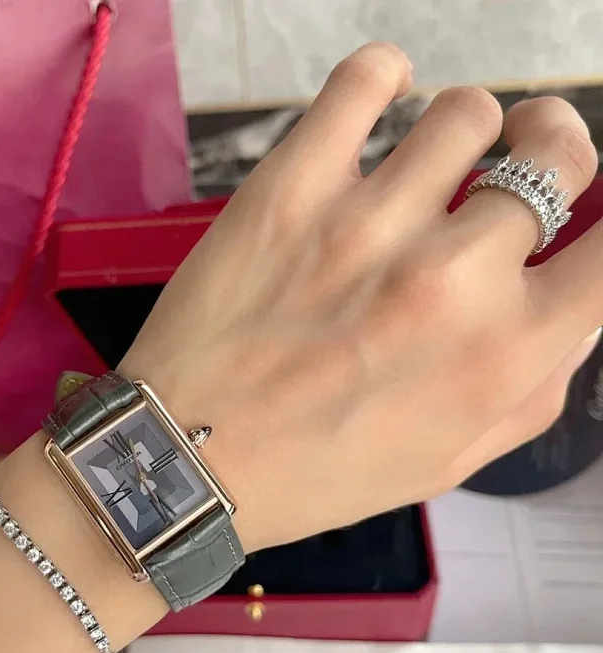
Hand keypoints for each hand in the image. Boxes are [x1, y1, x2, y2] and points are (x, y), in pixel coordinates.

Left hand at [119, 42, 601, 552]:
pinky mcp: (291, 188)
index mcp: (502, 353)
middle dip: (549, 148)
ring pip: (466, 111)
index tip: (578, 216)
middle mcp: (452, 279)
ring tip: (428, 161)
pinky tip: (377, 103)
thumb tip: (574, 314)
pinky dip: (381, 76)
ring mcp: (369, 223)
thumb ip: (531, 387)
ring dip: (463, 130)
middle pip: (556, 152)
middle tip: (515, 162)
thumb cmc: (318, 472)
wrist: (192, 461)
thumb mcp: (448, 459)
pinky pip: (363, 80)